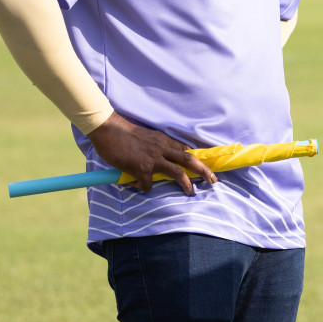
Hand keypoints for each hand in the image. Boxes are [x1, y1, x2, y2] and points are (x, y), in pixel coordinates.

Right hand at [85, 112, 216, 195]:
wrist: (109, 129)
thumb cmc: (124, 133)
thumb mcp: (147, 136)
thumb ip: (156, 145)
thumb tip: (159, 157)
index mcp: (163, 140)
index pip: (185, 149)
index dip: (196, 159)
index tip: (204, 166)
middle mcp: (162, 149)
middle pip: (189, 160)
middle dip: (204, 170)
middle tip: (213, 180)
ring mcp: (153, 159)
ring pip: (177, 173)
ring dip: (186, 184)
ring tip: (191, 192)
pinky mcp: (141, 168)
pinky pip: (147, 185)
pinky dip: (144, 188)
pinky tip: (137, 186)